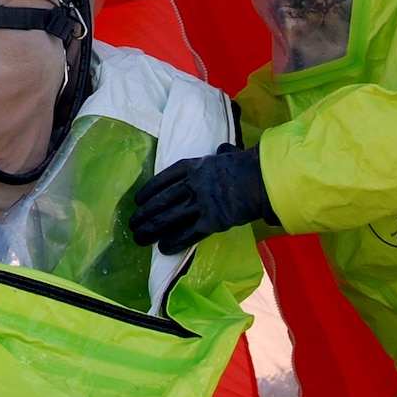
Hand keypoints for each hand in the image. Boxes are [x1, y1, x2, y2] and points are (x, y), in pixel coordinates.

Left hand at [129, 146, 277, 253]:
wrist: (264, 179)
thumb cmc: (250, 165)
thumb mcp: (231, 153)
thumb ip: (223, 153)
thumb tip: (223, 148)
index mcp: (196, 166)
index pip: (165, 178)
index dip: (149, 190)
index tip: (138, 199)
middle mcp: (193, 185)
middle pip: (162, 201)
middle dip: (144, 214)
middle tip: (132, 223)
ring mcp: (201, 204)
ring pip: (169, 218)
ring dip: (151, 230)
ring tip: (138, 238)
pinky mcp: (212, 221)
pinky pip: (188, 234)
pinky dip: (174, 241)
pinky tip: (162, 248)